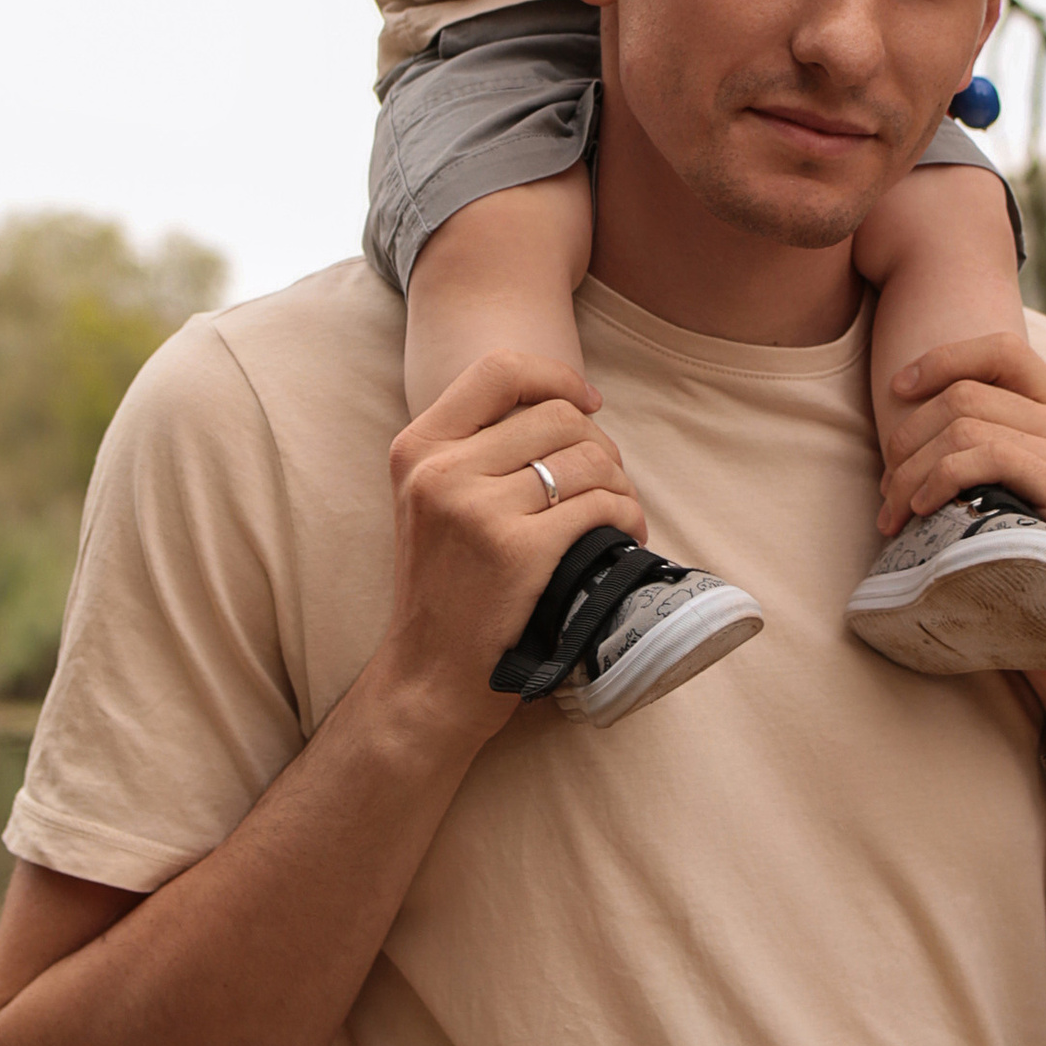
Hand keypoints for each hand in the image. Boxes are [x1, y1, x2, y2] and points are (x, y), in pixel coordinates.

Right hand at [379, 350, 645, 748]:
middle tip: (606, 484)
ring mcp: (476, 510)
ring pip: (587, 460)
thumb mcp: (433, 502)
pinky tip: (625, 536)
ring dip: (620, 486)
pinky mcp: (515, 551)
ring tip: (618, 514)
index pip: (499, 369)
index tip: (587, 404)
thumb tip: (568, 404)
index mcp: (418, 448)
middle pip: (557, 416)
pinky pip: (600, 507)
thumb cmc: (446, 588)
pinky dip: (627, 517)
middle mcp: (441, 471)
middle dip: (600, 446)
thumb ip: (476, 450)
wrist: (429, 676)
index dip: (556, 376)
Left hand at [879, 329, 1045, 755]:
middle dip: (906, 439)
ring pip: (965, 423)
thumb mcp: (1007, 494)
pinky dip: (937, 478)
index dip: (942, 359)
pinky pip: (985, 455)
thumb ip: (985, 445)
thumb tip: (905, 413)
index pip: (1002, 351)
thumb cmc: (1027, 571)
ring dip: (910, 468)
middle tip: (885, 492)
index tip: (897, 389)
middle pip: (968, 393)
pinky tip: (920, 511)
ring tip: (894, 512)